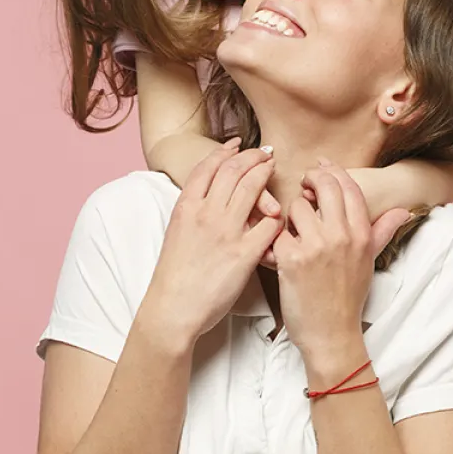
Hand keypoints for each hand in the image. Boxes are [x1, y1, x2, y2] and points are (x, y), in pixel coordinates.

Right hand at [141, 140, 284, 349]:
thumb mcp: (176, 232)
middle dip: (252, 156)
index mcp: (186, 207)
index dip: (224, 151)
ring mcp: (225, 232)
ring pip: (252, 188)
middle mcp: (205, 213)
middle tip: (265, 153)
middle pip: (234, 170)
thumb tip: (210, 198)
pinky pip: (268, 225)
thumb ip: (194, 211)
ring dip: (266, 174)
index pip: (208, 166)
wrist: (172, 309)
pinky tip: (280, 213)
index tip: (237, 144)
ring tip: (273, 170)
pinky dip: (276, 215)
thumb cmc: (173, 276)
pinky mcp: (243, 254)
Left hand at [272, 160, 410, 361]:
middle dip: (311, 179)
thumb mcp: (369, 261)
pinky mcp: (291, 259)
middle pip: (324, 185)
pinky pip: (278, 232)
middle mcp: (341, 236)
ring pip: (296, 206)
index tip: (321, 167)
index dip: (333, 171)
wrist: (331, 334)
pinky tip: (280, 250)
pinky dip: (276, 239)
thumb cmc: (348, 297)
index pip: (349, 187)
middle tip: (304, 187)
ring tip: (294, 230)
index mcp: (362, 234)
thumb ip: (383, 231)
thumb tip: (404, 210)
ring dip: (292, 214)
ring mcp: (316, 246)